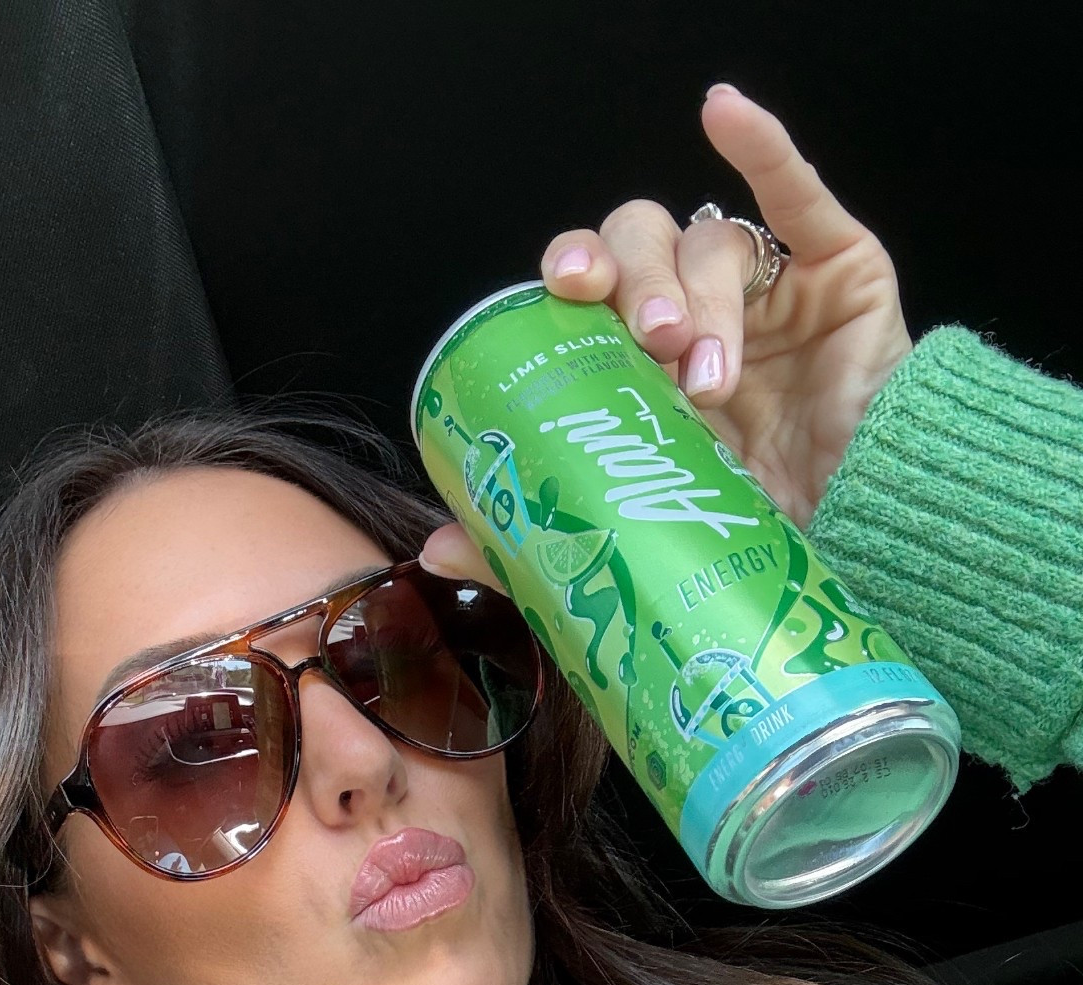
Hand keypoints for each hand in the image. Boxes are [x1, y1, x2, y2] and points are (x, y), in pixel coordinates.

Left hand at [421, 84, 911, 578]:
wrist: (869, 546)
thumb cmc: (760, 534)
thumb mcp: (645, 528)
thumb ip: (544, 525)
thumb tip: (436, 550)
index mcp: (646, 361)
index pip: (593, 291)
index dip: (574, 277)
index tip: (565, 294)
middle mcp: (699, 313)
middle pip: (644, 247)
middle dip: (640, 286)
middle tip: (652, 343)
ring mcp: (770, 289)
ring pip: (714, 244)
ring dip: (704, 296)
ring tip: (711, 377)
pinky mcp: (842, 271)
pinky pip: (799, 194)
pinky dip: (762, 148)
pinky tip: (723, 112)